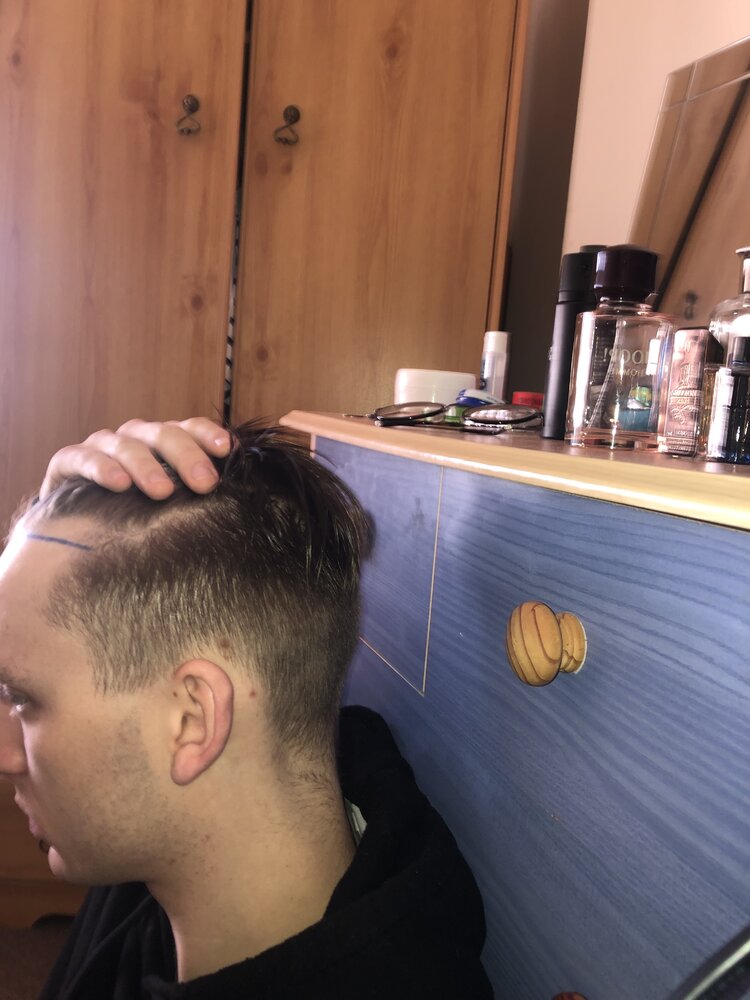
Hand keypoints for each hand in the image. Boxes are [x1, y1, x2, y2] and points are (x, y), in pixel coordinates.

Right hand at [39, 418, 231, 499]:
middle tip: (205, 483)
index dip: (208, 434)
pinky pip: (83, 458)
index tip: (228, 449)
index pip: (190, 428)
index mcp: (164, 443)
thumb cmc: (136, 511)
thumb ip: (197, 492)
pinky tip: (119, 485)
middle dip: (186, 455)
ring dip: (146, 465)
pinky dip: (102, 468)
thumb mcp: (170, 502)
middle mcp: (135, 438)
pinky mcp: (68, 461)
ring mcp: (102, 447)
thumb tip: (242, 502)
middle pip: (163, 434)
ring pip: (126, 444)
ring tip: (163, 491)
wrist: (76, 524)